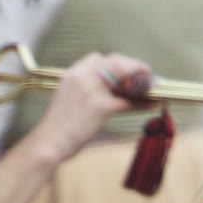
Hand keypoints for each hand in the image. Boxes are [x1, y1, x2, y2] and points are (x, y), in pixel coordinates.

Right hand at [27, 52, 152, 163]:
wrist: (48, 144)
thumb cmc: (58, 127)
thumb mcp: (68, 100)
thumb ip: (85, 90)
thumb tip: (110, 91)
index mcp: (71, 74)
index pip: (97, 58)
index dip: (115, 61)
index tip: (126, 69)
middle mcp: (81, 77)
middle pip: (114, 61)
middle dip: (133, 66)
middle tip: (145, 74)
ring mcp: (90, 90)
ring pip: (123, 76)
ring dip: (141, 81)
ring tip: (154, 86)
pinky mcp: (99, 107)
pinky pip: (127, 101)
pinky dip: (142, 102)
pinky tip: (152, 103)